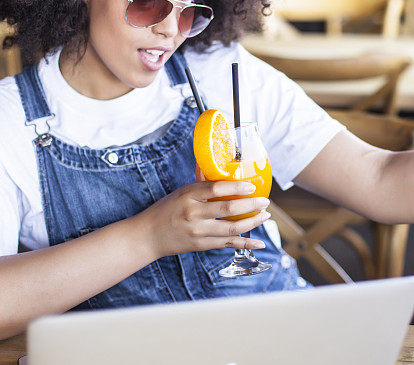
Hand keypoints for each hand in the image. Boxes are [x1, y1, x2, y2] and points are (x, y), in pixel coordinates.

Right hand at [135, 178, 270, 259]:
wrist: (148, 236)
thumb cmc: (167, 209)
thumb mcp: (181, 192)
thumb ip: (202, 184)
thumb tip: (222, 169)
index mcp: (189, 195)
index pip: (216, 189)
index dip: (237, 187)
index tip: (252, 186)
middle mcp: (194, 213)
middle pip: (229, 209)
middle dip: (251, 205)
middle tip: (265, 201)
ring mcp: (199, 232)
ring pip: (232, 228)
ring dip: (252, 222)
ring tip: (265, 216)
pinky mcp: (202, 245)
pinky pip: (228, 244)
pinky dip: (246, 244)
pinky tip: (260, 243)